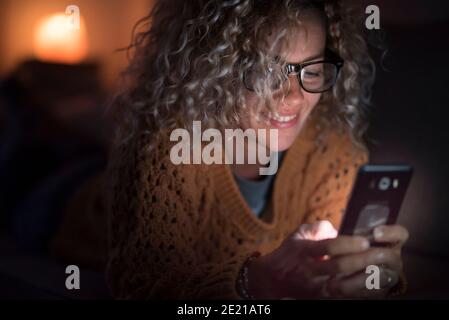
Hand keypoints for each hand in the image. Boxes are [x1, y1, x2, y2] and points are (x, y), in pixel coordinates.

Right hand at [246, 222, 408, 298]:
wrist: (271, 280)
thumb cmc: (289, 254)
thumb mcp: (298, 235)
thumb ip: (317, 228)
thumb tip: (336, 228)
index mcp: (303, 251)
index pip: (327, 247)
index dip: (347, 244)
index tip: (365, 240)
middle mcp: (310, 271)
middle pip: (339, 267)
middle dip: (364, 260)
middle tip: (383, 254)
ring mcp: (316, 287)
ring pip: (344, 287)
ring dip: (368, 280)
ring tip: (386, 272)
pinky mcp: (323, 299)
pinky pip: (346, 297)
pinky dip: (363, 293)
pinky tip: (378, 287)